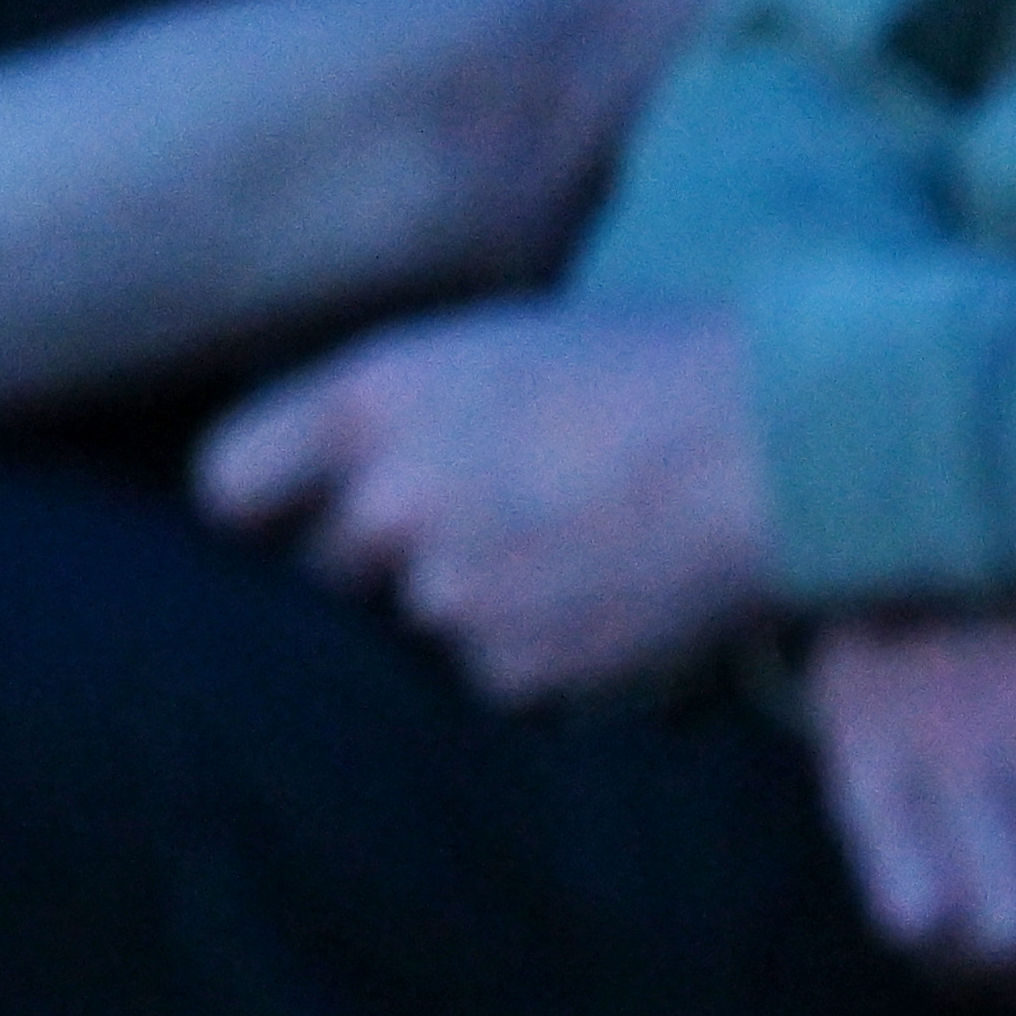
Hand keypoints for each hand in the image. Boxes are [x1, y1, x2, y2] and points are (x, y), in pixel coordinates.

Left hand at [193, 299, 779, 706]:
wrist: (788, 443)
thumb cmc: (660, 363)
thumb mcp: (499, 342)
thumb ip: (402, 409)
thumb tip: (336, 466)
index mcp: (373, 396)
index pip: (227, 485)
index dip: (265, 504)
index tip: (295, 509)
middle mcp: (390, 500)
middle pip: (325, 566)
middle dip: (384, 554)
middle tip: (487, 515)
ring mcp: (449, 595)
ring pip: (419, 620)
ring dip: (472, 599)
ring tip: (573, 539)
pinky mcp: (514, 669)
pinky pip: (494, 673)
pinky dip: (538, 648)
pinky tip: (608, 590)